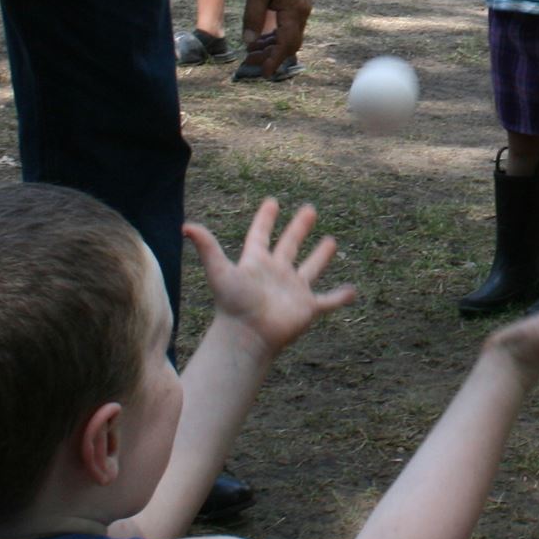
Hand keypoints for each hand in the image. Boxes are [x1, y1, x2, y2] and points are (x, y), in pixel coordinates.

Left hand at [195, 201, 352, 357]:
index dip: (265, 219)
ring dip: (321, 256)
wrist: (247, 337)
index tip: (272, 201)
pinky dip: (340, 297)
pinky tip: (353, 291)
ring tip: (331, 241)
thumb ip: (207, 247)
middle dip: (299, 228)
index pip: (261, 235)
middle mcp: (276, 273)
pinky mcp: (307, 307)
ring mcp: (293, 290)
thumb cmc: (233, 305)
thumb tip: (185, 225)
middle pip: (290, 245)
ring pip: (311, 268)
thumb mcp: (219, 271)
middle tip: (310, 209)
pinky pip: (328, 301)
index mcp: (256, 262)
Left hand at [241, 0, 310, 75]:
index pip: (286, 44)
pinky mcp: (298, 3)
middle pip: (290, 44)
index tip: (264, 74)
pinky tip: (261, 37)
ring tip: (251, 52)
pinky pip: (290, 27)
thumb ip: (253, 17)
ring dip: (273, 47)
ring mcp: (302, 8)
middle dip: (271, 57)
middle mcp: (302, 12)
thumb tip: (249, 42)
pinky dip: (276, 36)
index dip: (274, 61)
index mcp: (294, 11)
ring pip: (290, 36)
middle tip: (249, 63)